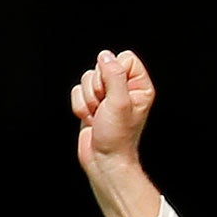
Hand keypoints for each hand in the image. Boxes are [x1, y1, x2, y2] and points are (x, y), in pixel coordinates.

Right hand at [70, 49, 161, 216]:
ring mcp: (107, 96)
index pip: (125, 58)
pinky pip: (76, 91)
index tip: (115, 92)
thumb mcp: (119, 102)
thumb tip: (106, 56)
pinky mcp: (92, 103)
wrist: (104, 159)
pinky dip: (80, 106)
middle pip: (101, 66)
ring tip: (99, 115)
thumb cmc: (117, 137)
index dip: (114, 71)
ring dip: (88, 99)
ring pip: (86, 78)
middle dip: (97, 88)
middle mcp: (125, 90)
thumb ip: (114, 75)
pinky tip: (91, 119)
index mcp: (140, 87)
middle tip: (105, 107)